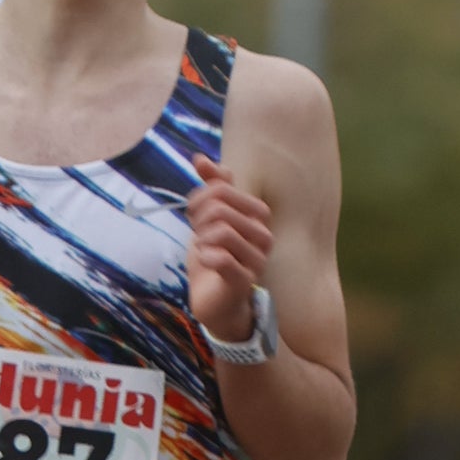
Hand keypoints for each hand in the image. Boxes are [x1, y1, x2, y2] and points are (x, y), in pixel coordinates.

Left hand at [187, 173, 273, 345]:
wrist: (216, 302)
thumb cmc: (215, 257)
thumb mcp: (209, 219)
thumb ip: (210, 188)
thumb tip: (199, 158)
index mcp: (257, 215)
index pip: (223, 188)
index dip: (201, 197)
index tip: (195, 214)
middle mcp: (264, 234)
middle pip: (221, 208)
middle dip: (199, 218)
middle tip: (197, 233)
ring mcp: (257, 258)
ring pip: (222, 230)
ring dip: (202, 239)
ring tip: (202, 247)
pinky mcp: (244, 280)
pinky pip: (221, 257)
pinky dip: (205, 256)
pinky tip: (205, 261)